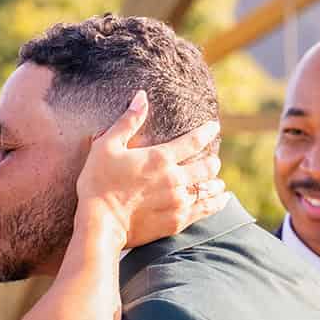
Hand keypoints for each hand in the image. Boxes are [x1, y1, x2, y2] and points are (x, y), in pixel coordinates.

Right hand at [77, 89, 225, 247]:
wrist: (100, 223)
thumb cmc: (98, 182)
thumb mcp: (107, 146)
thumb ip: (128, 121)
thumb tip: (141, 96)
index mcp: (160, 158)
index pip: (193, 141)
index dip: (206, 132)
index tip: (214, 127)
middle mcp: (175, 179)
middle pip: (206, 167)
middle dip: (212, 162)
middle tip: (214, 161)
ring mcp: (178, 201)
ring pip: (208, 189)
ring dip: (216, 184)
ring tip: (219, 183)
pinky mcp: (177, 221)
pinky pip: (205, 210)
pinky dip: (216, 204)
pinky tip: (221, 200)